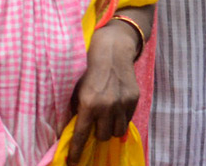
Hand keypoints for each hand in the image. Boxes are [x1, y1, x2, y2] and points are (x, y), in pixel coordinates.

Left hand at [67, 21, 140, 164]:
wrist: (111, 50)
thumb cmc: (88, 67)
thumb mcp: (76, 87)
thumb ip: (76, 107)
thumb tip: (72, 127)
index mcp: (88, 103)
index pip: (82, 134)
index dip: (77, 150)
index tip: (73, 162)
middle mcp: (106, 106)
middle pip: (103, 136)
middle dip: (98, 132)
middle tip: (95, 122)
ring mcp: (122, 104)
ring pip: (117, 131)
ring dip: (110, 127)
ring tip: (106, 114)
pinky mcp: (133, 100)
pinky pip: (127, 119)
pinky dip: (121, 117)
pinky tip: (116, 105)